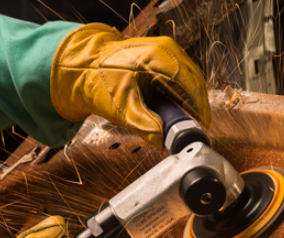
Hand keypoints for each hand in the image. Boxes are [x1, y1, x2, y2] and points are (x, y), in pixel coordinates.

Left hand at [51, 23, 209, 149]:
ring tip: (182, 125)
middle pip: (193, 82)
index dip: (199, 110)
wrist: (83, 69)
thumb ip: (144, 125)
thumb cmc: (100, 82)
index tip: (200, 130)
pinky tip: (173, 111)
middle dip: (195, 108)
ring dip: (187, 102)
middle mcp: (167, 50)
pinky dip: (178, 96)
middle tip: (192, 131)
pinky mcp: (160, 59)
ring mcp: (165, 52)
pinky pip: (177, 79)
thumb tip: (164, 141)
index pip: (192, 86)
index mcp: (161, 57)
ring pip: (187, 81)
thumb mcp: (122, 107)